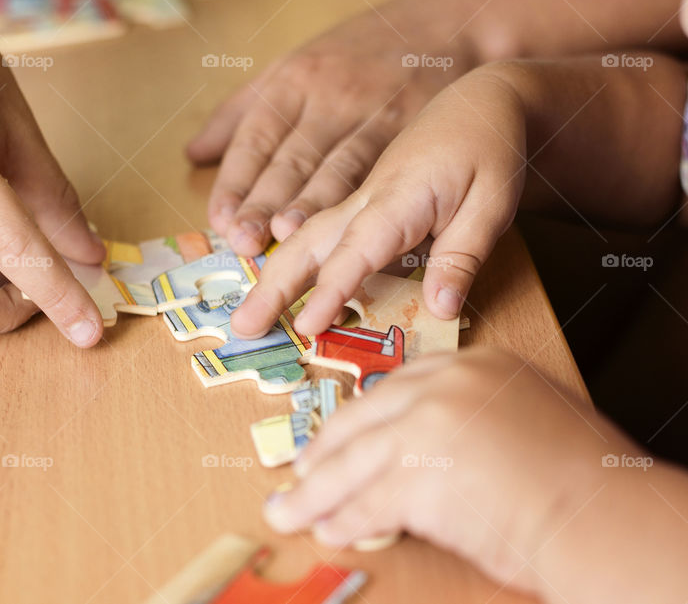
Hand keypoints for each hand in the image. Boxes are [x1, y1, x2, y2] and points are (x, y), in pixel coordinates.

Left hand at [187, 4, 475, 256]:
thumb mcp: (290, 67)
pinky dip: (362, 202)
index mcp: (292, 81)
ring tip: (288, 235)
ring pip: (336, 166)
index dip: (234, 181)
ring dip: (311, 204)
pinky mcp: (411, 128)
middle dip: (264, 201)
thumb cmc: (354, 54)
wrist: (441, 26)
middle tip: (244, 239)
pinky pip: (382, 170)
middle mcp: (329, 97)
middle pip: (290, 157)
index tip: (220, 219)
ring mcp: (373, 113)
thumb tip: (195, 154)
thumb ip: (240, 113)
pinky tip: (351, 229)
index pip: (255, 137)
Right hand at [230, 62, 526, 337]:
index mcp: (399, 196)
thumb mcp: (493, 204)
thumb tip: (439, 310)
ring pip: (303, 236)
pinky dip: (287, 258)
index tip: (307, 326)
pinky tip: (274, 285)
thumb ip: (462, 256)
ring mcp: (358, 198)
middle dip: (272, 286)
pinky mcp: (359, 202)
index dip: (331, 290)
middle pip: (307, 241)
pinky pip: (315, 232)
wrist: (481, 99)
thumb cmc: (491, 149)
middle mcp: (366, 197)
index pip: (358, 250)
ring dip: (271, 275)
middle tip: (241, 327)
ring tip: (245, 315)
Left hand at [263, 348, 643, 595]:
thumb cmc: (577, 476)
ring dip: (316, 493)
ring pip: (352, 463)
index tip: (336, 437)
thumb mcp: (521, 416)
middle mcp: (444, 385)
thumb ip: (468, 417)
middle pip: (361, 419)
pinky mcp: (416, 471)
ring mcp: (426, 425)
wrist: (602, 512)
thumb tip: (420, 447)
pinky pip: (366, 501)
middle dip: (324, 453)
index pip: (393, 388)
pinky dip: (345, 519)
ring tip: (291, 510)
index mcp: (471, 365)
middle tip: (299, 471)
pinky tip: (331, 528)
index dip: (357, 419)